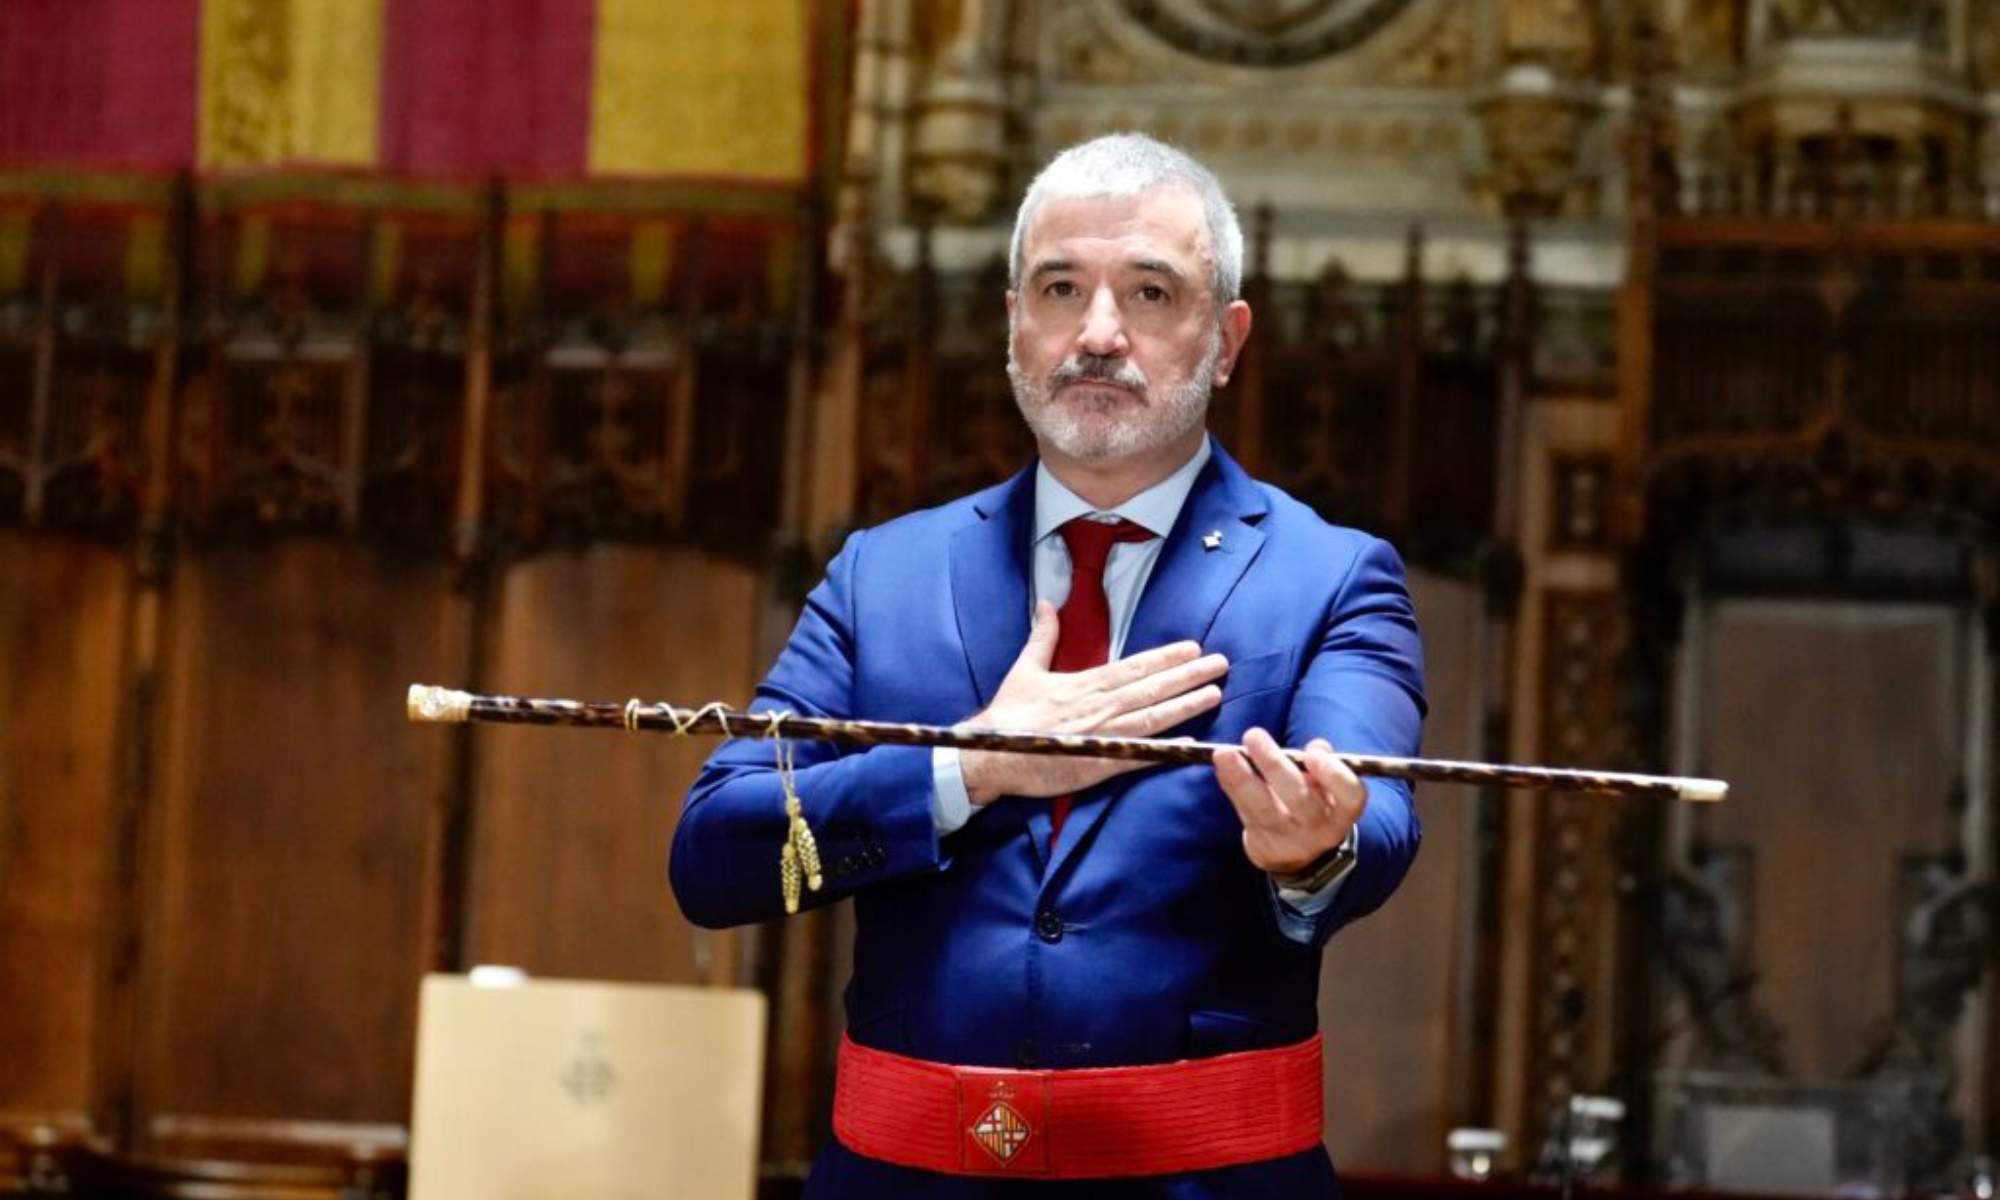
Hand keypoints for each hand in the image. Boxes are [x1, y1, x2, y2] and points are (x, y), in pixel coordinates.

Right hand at [960, 601, 1228, 804]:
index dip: (1165, 658)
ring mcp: (1101, 736)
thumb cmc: (1009, 715)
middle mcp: (1099, 707)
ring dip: (1185, 706)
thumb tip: (1048, 604)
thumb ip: (1043, 637)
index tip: (1193, 647)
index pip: (1134, 667)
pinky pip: (1138, 756)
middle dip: (1187, 676)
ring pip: (1152, 719)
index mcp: (1085, 684)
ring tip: (1213, 694)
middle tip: (1221, 664)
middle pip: (1152, 689)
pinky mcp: (1098, 765)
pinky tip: (1190, 743)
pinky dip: (1164, 749)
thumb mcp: (1025, 669)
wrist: (990, 754)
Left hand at [1213, 729, 1365, 876]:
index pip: (1350, 795)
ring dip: (1241, 778)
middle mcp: (1319, 829)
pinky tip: (1221, 765)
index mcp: (1343, 811)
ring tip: (1224, 753)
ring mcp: (1289, 839)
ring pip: (1264, 808)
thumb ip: (1324, 763)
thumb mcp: (1328, 786)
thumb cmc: (1315, 803)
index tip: (1312, 754)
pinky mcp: (1261, 843)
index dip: (1333, 775)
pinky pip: (1245, 811)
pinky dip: (1231, 786)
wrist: (1298, 853)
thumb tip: (1318, 746)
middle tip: (1253, 736)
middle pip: (1298, 799)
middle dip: (1274, 765)